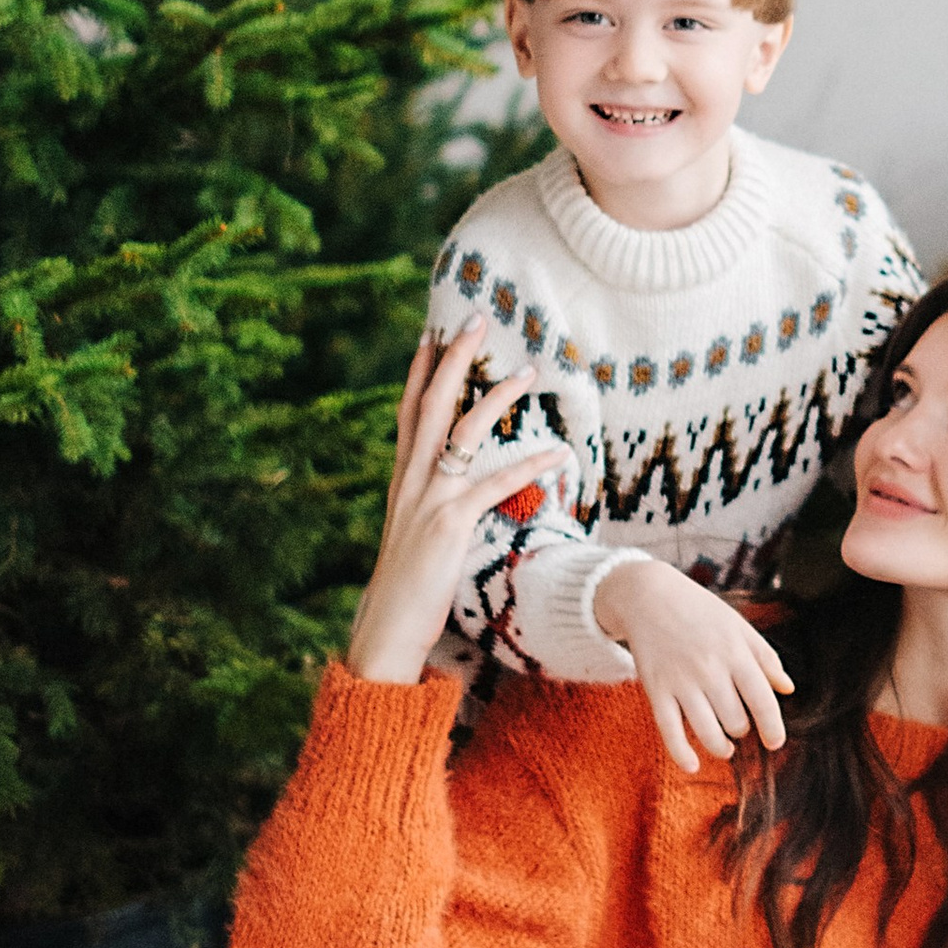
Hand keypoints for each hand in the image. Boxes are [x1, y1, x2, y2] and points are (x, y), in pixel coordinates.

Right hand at [348, 326, 550, 686]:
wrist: (387, 629)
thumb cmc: (407, 589)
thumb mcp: (414, 536)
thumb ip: (429, 507)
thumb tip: (449, 494)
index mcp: (403, 480)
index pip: (409, 411)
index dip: (421, 371)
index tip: (433, 333)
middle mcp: (411, 481)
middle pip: (430, 404)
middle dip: (453, 359)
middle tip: (475, 318)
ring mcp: (429, 500)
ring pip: (462, 432)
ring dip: (497, 397)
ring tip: (528, 370)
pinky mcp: (450, 525)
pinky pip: (495, 485)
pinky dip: (530, 466)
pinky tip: (561, 453)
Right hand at [594, 554, 792, 773]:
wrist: (649, 596)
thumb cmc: (701, 613)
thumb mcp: (739, 627)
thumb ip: (765, 658)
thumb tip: (788, 689)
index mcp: (735, 653)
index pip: (762, 700)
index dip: (773, 728)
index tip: (775, 743)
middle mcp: (710, 669)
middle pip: (736, 721)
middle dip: (741, 730)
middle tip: (738, 723)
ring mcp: (681, 681)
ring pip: (708, 731)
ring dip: (720, 747)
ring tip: (725, 747)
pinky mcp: (655, 690)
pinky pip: (670, 731)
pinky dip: (682, 754)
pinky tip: (693, 766)